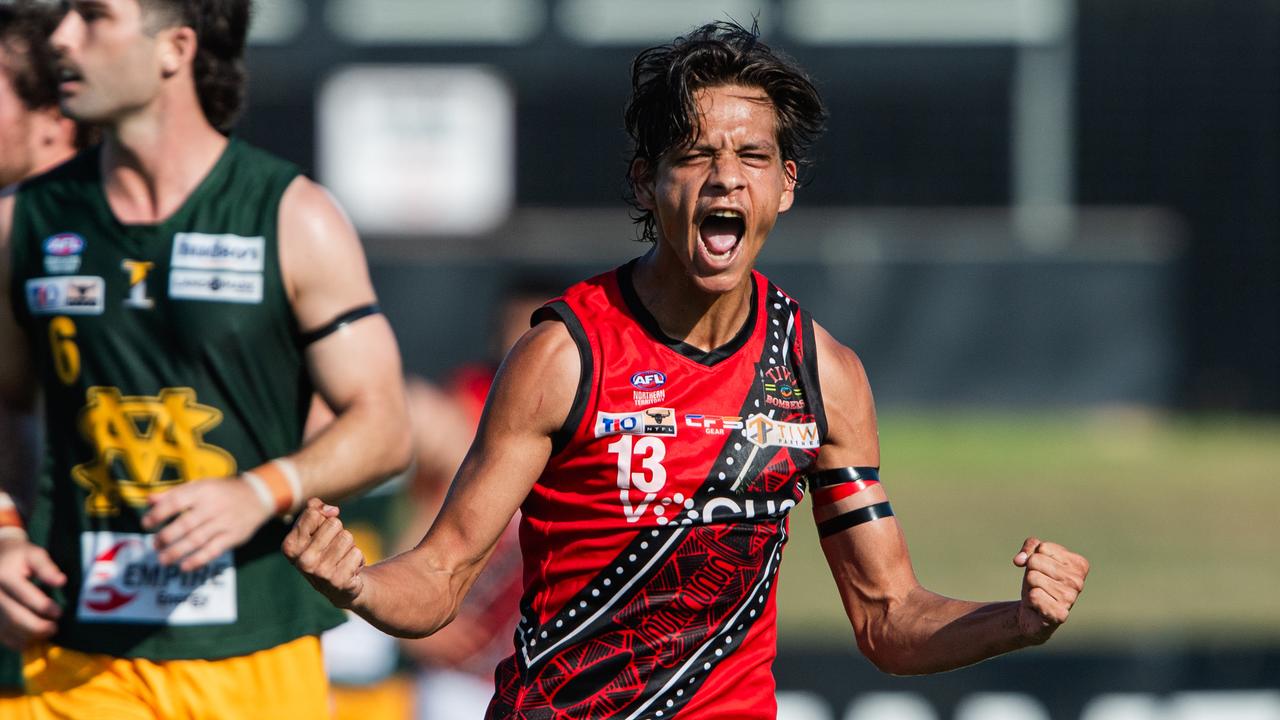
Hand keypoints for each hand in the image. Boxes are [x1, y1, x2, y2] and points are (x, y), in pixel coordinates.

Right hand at [0, 535, 65, 650]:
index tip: (59, 613)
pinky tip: (31, 640)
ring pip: (7, 630)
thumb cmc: (19, 557)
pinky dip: (16, 641)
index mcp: (5, 576)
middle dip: (37, 627)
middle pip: (14, 617)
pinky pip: (1, 635)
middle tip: (54, 628)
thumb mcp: (34, 554)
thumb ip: (47, 567)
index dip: (44, 607)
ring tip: (45, 634)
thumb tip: (61, 581)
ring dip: (28, 637)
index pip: (25, 596)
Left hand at [143, 477, 272, 570]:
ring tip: (163, 559)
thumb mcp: (200, 485)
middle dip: (166, 537)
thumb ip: (174, 493)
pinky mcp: (233, 536)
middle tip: (155, 544)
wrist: (258, 495)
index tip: (146, 523)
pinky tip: (184, 566)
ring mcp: (224, 522)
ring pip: (197, 540)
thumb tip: (149, 500)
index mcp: (202, 491)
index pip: (176, 502)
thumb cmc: (222, 491)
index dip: (158, 514)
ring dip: (177, 552)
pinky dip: (198, 560)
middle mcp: (213, 506)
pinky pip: (213, 551)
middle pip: (185, 524)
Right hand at [282, 498, 365, 608]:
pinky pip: (357, 553)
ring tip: (341, 558)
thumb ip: (315, 508)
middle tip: (333, 547)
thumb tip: (332, 510)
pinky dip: (358, 559)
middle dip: (338, 532)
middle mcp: (302, 561)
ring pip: (347, 537)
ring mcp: (320, 572)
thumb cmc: (324, 549)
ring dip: (349, 545)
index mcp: (290, 546)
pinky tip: (349, 570)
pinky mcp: (338, 581)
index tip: (321, 532)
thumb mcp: (313, 527)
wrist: (338, 586)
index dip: (324, 517)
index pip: (313, 513)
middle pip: (334, 523)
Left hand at [1013, 537, 1088, 643]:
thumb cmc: (1038, 579)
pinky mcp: (1060, 614)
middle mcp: (1078, 581)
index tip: (1043, 569)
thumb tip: (1020, 560)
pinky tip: (1038, 605)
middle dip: (1031, 571)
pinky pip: (1034, 596)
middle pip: (1036, 561)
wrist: (1034, 610)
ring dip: (1030, 585)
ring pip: (1032, 577)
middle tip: (1038, 583)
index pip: (1043, 547)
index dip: (1035, 557)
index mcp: (1079, 564)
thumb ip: (1031, 545)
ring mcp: (1071, 599)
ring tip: (1038, 593)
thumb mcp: (1035, 556)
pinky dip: (1030, 599)